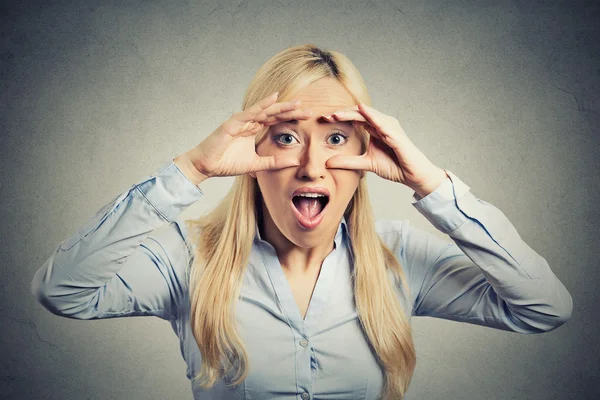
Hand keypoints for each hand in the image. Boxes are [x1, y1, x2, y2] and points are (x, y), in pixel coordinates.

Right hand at [179, 92, 312, 182]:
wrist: (206, 166)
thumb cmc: (227, 163)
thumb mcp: (257, 164)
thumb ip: (275, 162)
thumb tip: (295, 161)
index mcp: (254, 129)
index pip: (276, 120)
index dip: (291, 117)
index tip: (308, 117)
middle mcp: (249, 122)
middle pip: (274, 113)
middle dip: (291, 111)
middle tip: (309, 109)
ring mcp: (241, 121)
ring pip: (265, 110)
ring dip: (281, 106)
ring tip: (297, 103)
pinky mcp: (233, 123)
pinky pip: (250, 112)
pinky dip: (261, 105)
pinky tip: (273, 98)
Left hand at [323, 102, 446, 196]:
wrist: (412, 175)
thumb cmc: (394, 166)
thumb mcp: (366, 164)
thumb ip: (348, 162)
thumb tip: (328, 162)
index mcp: (375, 128)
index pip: (355, 118)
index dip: (340, 117)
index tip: (324, 119)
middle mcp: (383, 124)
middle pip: (360, 114)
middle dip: (342, 113)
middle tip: (326, 115)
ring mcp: (390, 127)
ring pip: (369, 115)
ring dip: (352, 113)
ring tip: (337, 113)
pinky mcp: (396, 135)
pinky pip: (382, 123)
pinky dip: (372, 116)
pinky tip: (362, 111)